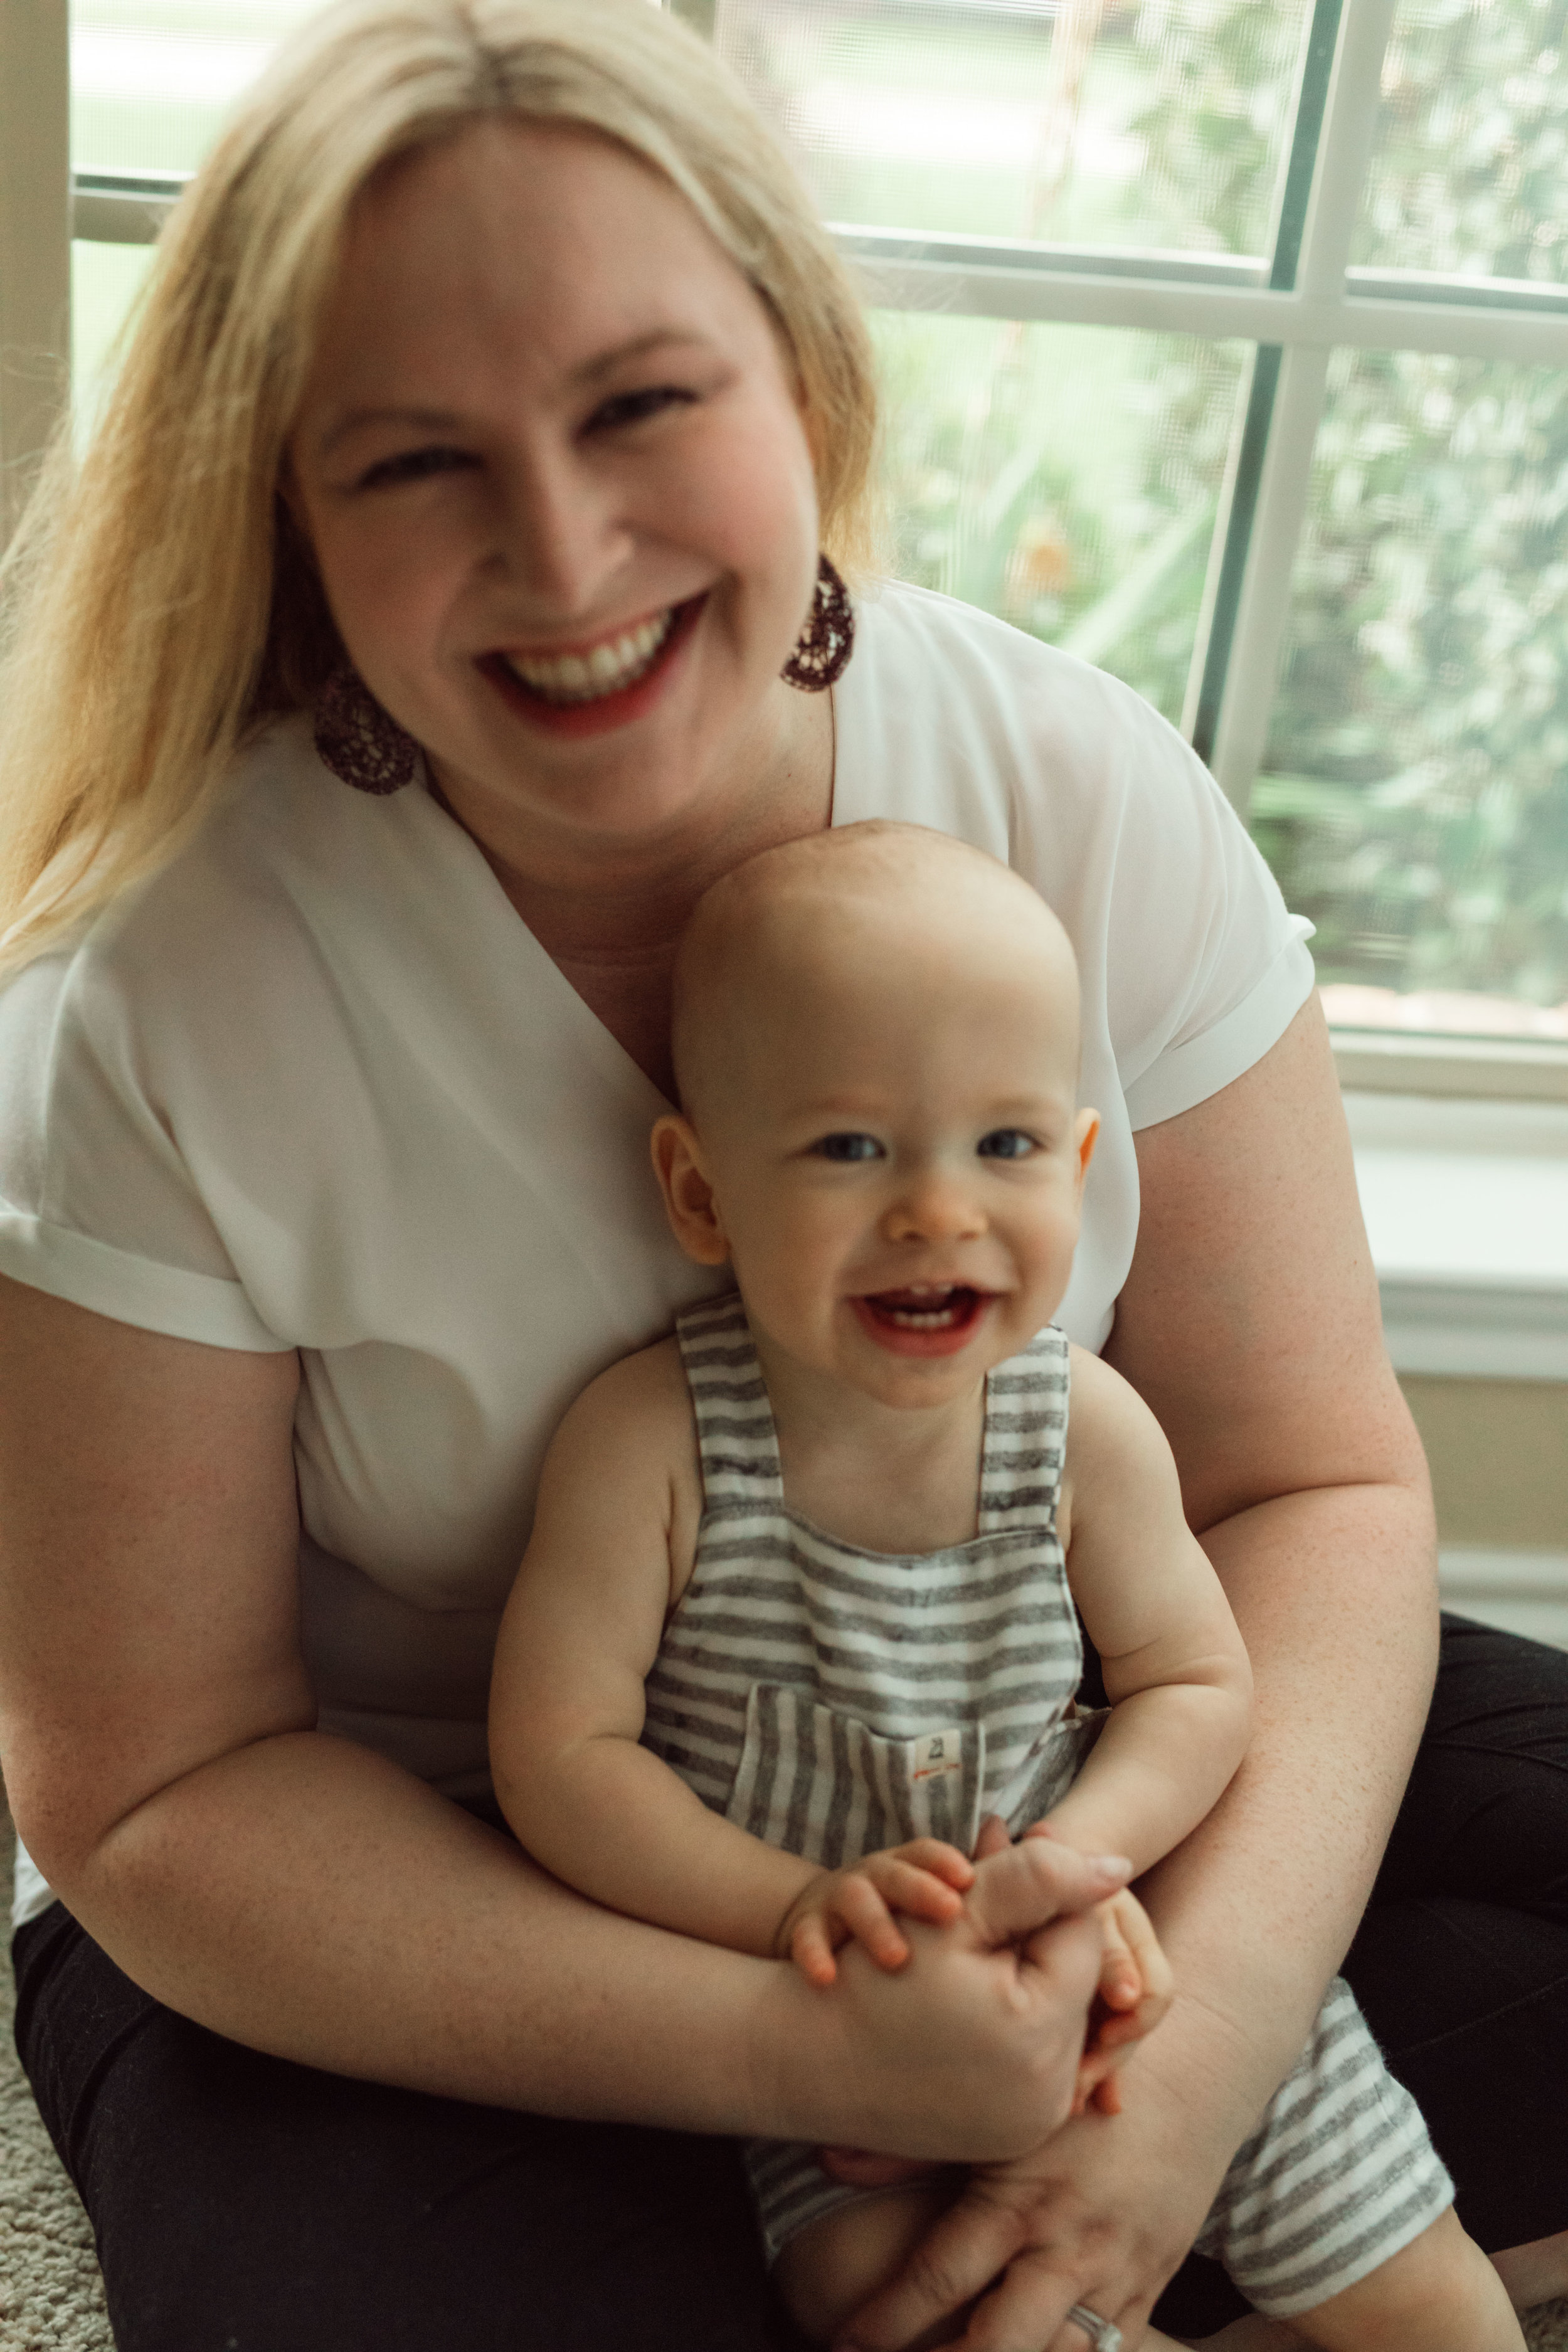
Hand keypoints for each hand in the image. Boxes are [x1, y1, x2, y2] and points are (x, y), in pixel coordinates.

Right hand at [767, 1837, 1132, 2168]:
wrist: (803, 2063)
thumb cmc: (871, 1977)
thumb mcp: (955, 1912)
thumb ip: (1038, 1878)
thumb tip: (1117, 1866)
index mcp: (1044, 2038)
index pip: (1082, 1935)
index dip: (1045, 1889)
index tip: (998, 1867)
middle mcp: (1048, 2097)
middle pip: (1068, 1981)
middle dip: (1029, 1937)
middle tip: (974, 1910)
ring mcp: (1027, 2126)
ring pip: (1050, 2020)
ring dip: (1017, 1978)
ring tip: (963, 1952)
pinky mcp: (1004, 2140)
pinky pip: (1028, 2064)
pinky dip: (1003, 2025)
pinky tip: (964, 2000)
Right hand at [777, 1840, 975, 1985]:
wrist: (817, 1929)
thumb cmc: (891, 1917)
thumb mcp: (926, 1898)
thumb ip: (975, 1883)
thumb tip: (1014, 1835)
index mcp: (904, 1870)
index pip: (925, 1855)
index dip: (945, 1862)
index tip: (969, 1878)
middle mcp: (872, 1879)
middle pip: (896, 1873)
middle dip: (921, 1889)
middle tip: (951, 1913)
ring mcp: (838, 1904)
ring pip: (855, 1900)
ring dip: (877, 1925)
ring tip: (898, 1957)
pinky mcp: (807, 1930)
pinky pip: (807, 1938)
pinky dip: (814, 1955)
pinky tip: (826, 1978)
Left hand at [832, 1995, 1249, 2351]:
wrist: (1188, 2087)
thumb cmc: (1074, 2091)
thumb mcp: (999, 2110)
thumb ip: (912, 2144)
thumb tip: (827, 2161)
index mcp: (1022, 2199)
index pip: (940, 2280)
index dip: (884, 2324)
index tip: (841, 2342)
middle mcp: (1070, 2250)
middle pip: (999, 2346)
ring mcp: (1115, 2281)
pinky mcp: (1148, 2298)